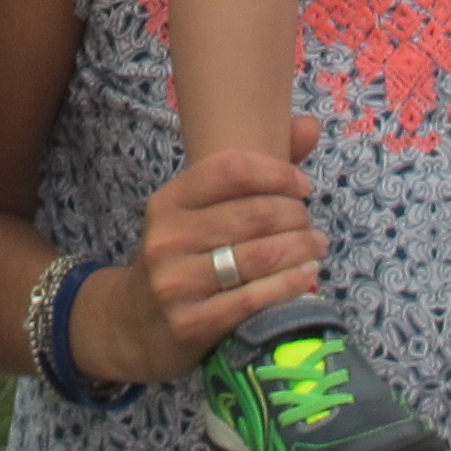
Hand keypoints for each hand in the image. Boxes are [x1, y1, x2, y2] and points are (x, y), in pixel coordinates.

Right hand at [74, 120, 329, 387]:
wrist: (134, 326)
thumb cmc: (182, 259)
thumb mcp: (198, 214)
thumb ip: (253, 173)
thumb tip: (311, 125)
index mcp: (169, 202)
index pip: (231, 170)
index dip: (277, 173)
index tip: (302, 186)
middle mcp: (168, 237)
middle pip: (254, 214)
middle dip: (296, 216)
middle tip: (310, 224)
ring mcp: (176, 283)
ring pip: (259, 256)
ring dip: (301, 249)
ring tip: (316, 248)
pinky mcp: (190, 323)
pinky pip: (254, 299)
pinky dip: (289, 286)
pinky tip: (306, 278)